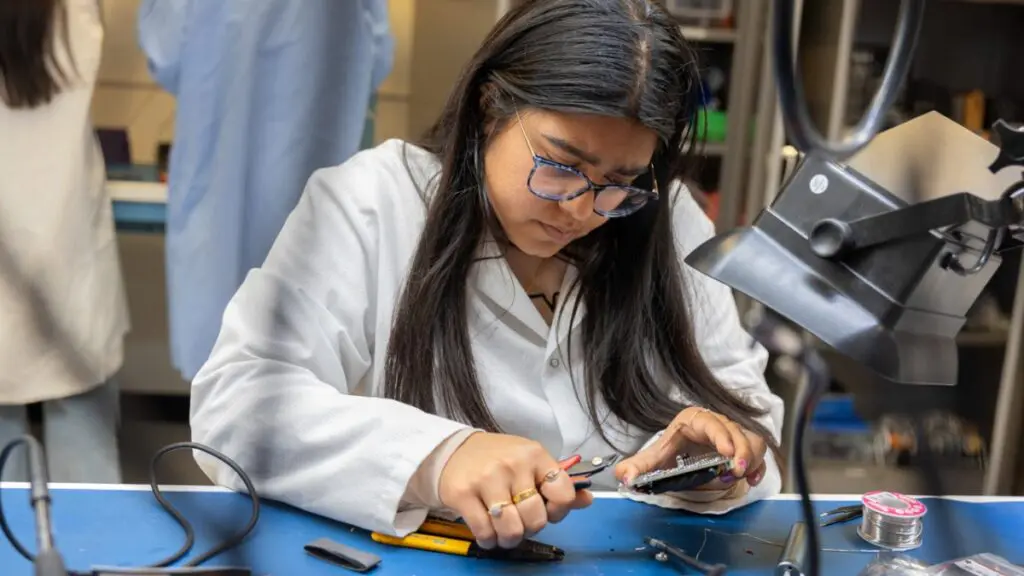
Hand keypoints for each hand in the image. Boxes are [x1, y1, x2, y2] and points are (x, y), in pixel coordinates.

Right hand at [438, 432, 592, 548]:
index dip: (558, 511)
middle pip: (536, 517)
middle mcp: (513, 464)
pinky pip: (484, 531)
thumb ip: (559, 483)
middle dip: (531, 528)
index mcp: (535, 455)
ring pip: (511, 528)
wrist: (454, 451)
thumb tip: (587, 499)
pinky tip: (488, 533)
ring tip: (505, 532)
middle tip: (521, 523)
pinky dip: (489, 540)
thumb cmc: (499, 459)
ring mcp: (487, 478)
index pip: (563, 492)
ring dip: (510, 539)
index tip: (547, 511)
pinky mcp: (463, 493)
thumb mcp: (531, 463)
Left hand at [615, 407, 768, 491]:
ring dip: (751, 458)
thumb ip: (637, 466)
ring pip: (753, 439)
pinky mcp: (745, 447)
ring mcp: (734, 435)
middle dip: (740, 451)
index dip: (721, 435)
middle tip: (736, 471)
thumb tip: (623, 477)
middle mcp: (718, 423)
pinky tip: (753, 479)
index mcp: (695, 420)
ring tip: (741, 475)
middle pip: (737, 431)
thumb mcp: (654, 458)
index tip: (726, 452)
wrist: (685, 450)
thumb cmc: (673, 450)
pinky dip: (760, 466)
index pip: (711, 422)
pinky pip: (760, 452)